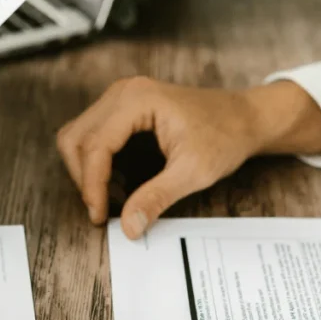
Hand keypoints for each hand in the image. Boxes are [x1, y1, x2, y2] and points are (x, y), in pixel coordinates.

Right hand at [56, 77, 320, 238]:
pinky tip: (121, 184)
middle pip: (75, 138)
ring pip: (78, 137)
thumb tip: (128, 227)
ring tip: (114, 198)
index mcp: (136, 100)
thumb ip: (157, 198)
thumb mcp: (193, 172)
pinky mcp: (123, 108)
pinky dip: (98, 164)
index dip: (92, 186)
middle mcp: (122, 92)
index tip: (100, 217)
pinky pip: (94, 136)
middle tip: (103, 211)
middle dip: (84, 179)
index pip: (95, 146)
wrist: (245, 117)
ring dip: (87, 171)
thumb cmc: (225, 136)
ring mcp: (120, 97)